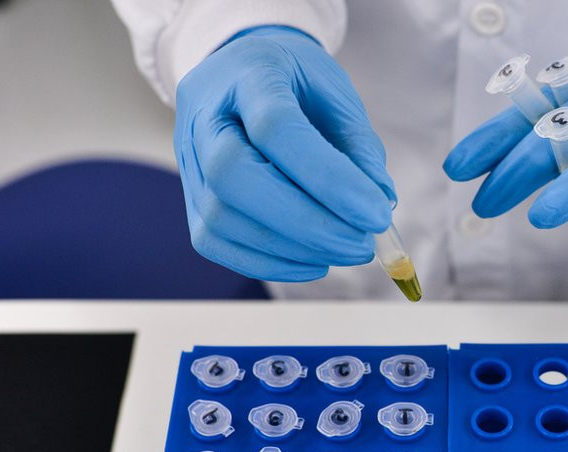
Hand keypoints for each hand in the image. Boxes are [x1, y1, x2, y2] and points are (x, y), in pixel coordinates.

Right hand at [174, 26, 394, 280]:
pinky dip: (268, 263)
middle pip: (233, 176)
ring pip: (221, 217)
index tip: (377, 215)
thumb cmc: (298, 85)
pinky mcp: (188, 196)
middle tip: (361, 245)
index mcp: (251, 73)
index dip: (329, 178)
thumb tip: (379, 202)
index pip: (276, 127)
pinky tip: (313, 262)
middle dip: (306, 223)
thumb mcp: (338, 96)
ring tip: (345, 250)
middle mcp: (205, 114)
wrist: (243, 73)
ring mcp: (188, 157)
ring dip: (292, 248)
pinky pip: (214, 241)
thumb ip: (359, 148)